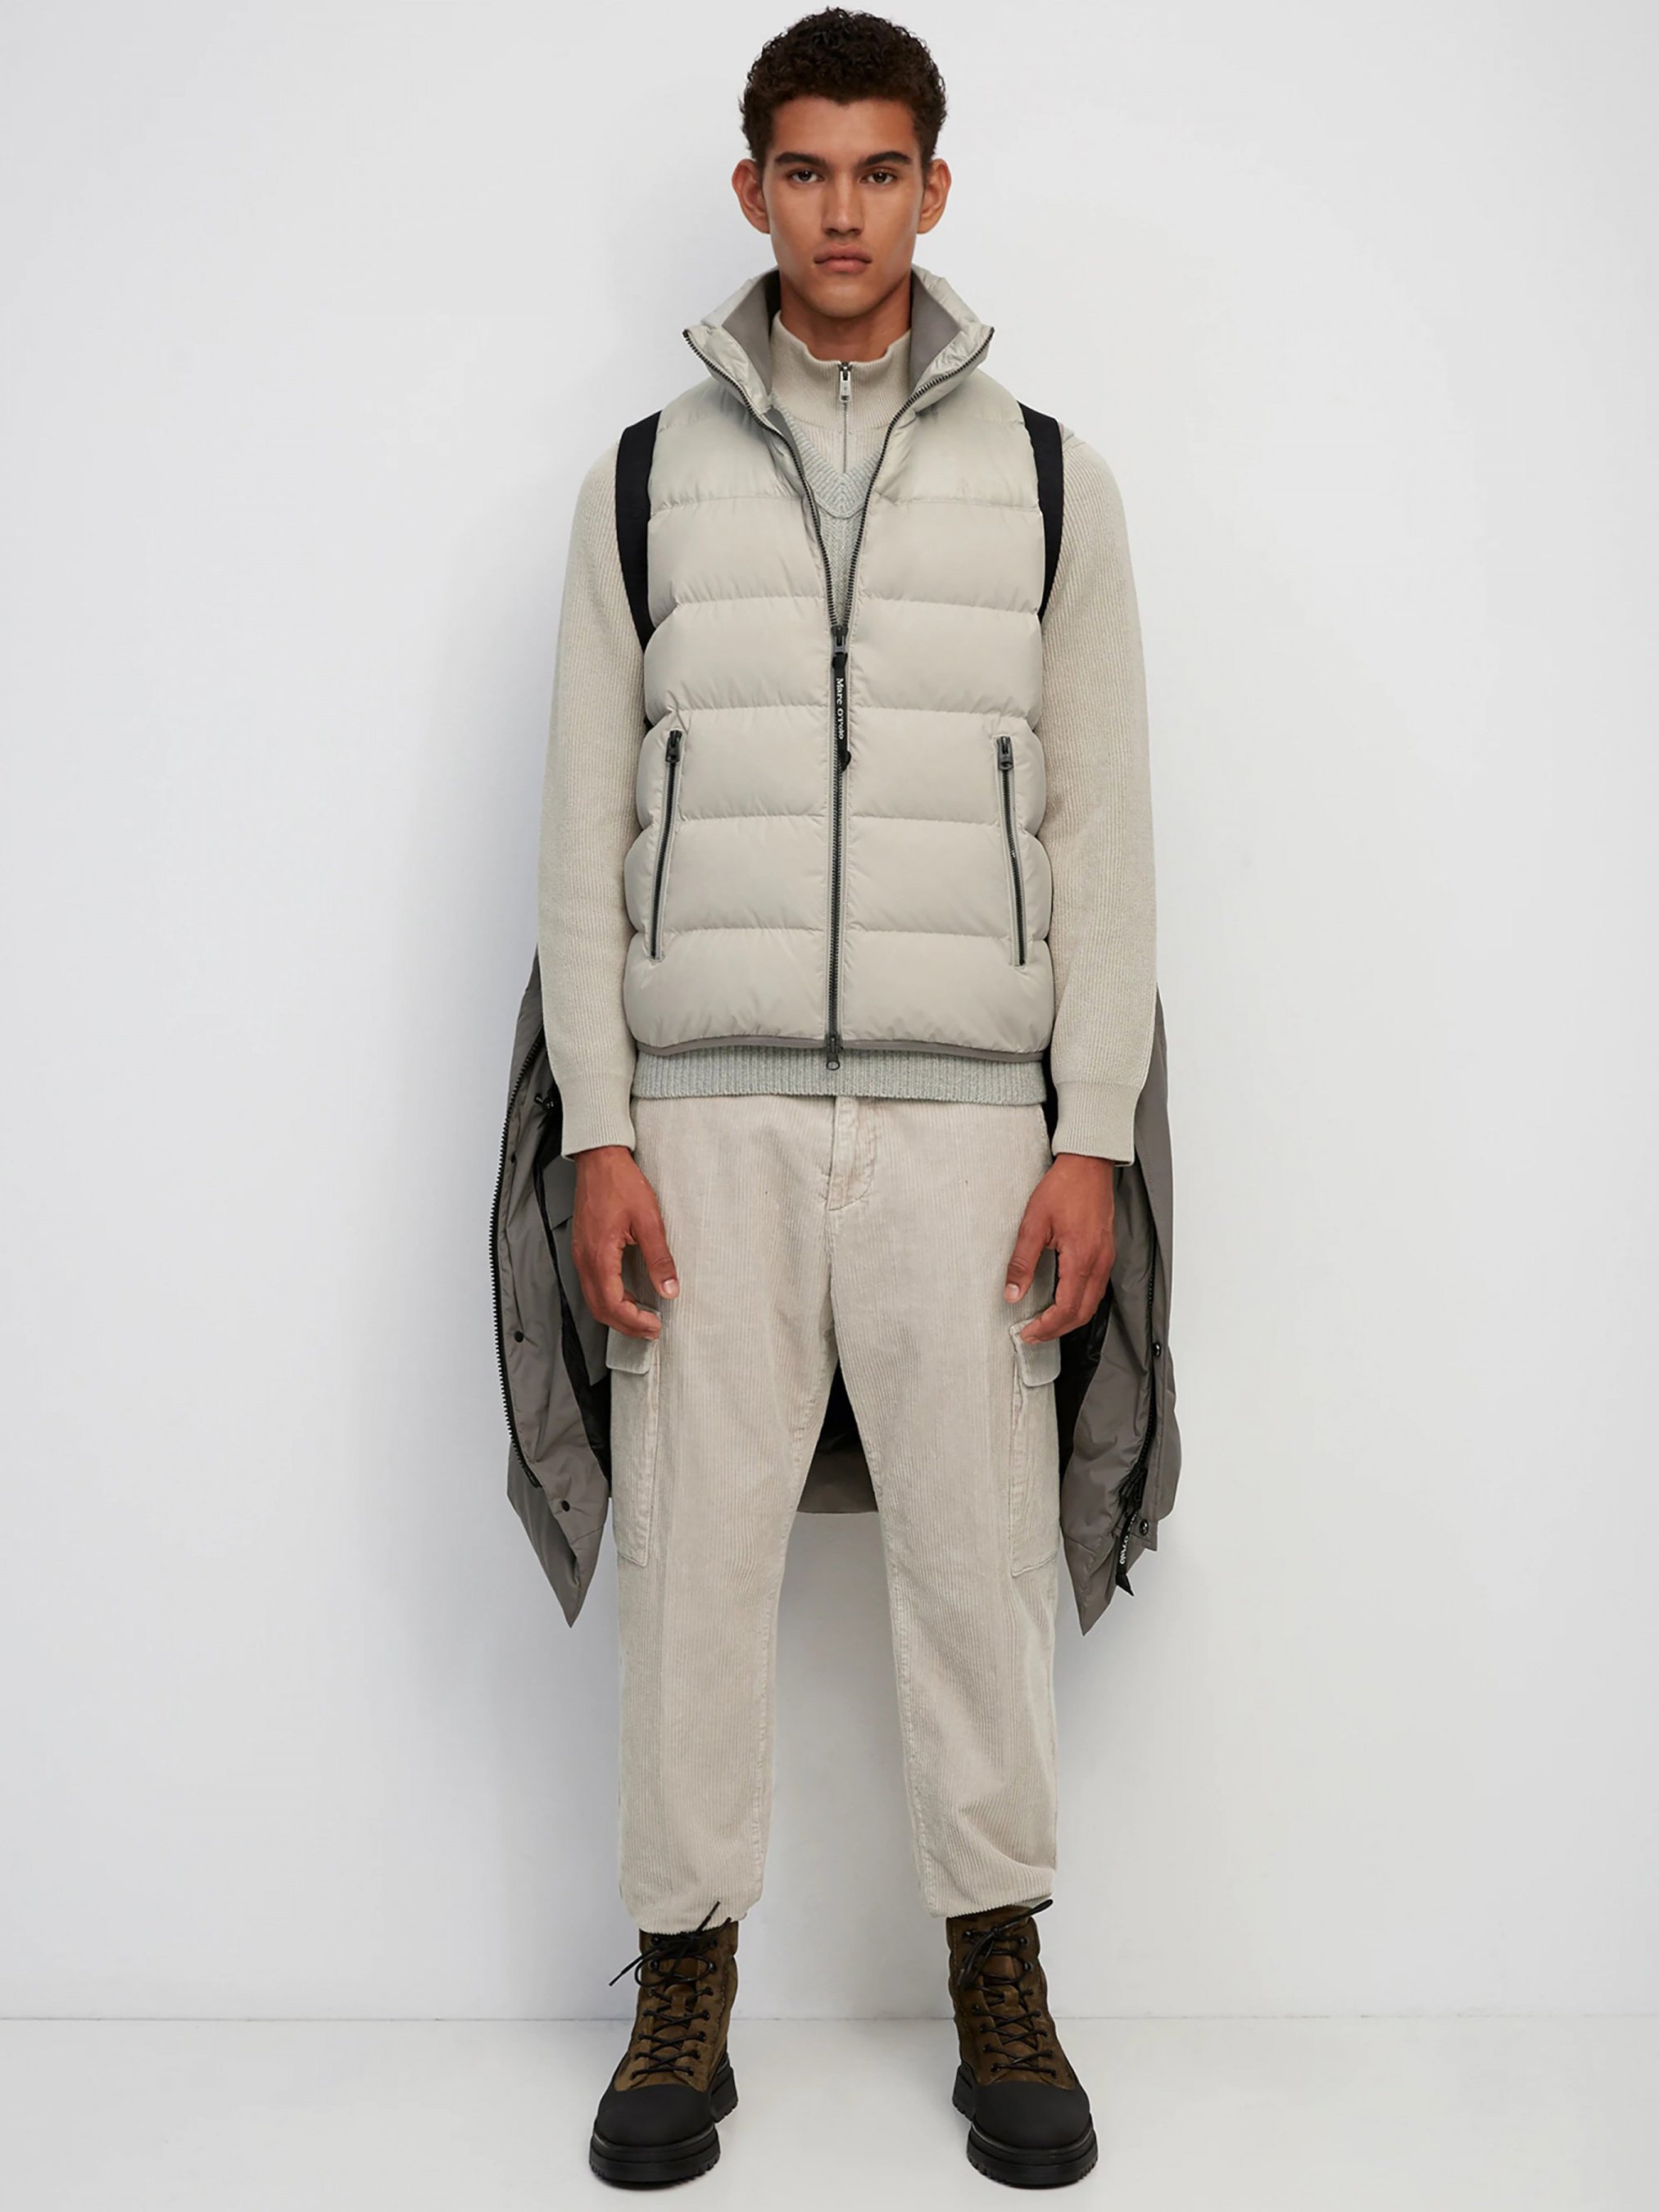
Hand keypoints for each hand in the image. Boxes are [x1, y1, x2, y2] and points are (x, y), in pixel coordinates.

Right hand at [571, 1145, 679, 1337]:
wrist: (600, 1160)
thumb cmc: (620, 1183)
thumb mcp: (649, 1220)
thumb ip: (659, 1258)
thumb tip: (669, 1289)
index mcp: (599, 1255)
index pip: (613, 1304)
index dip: (633, 1322)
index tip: (654, 1326)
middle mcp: (584, 1259)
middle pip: (599, 1309)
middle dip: (625, 1325)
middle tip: (651, 1330)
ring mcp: (580, 1255)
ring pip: (593, 1300)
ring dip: (616, 1314)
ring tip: (642, 1318)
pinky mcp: (583, 1249)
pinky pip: (592, 1285)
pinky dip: (609, 1299)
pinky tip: (627, 1297)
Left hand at [1004, 1152, 1116, 1343]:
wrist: (1088, 1165)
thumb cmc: (1063, 1188)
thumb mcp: (1033, 1224)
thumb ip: (1022, 1262)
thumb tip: (1012, 1293)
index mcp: (1081, 1259)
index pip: (1066, 1309)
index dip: (1046, 1327)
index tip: (1028, 1333)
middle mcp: (1098, 1263)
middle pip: (1082, 1313)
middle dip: (1057, 1329)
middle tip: (1034, 1335)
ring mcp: (1105, 1258)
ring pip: (1092, 1303)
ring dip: (1070, 1319)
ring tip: (1046, 1324)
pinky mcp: (1106, 1252)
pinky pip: (1096, 1288)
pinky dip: (1080, 1303)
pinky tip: (1064, 1302)